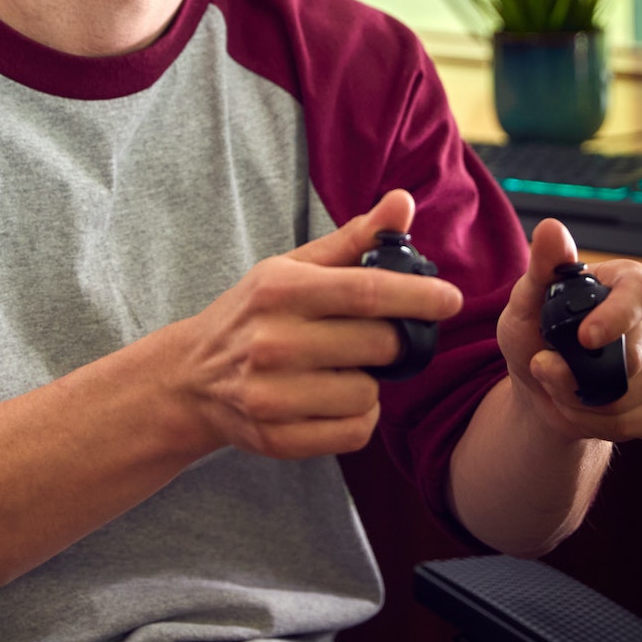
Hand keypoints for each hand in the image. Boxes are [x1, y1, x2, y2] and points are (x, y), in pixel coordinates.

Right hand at [170, 190, 463, 460]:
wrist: (190, 378)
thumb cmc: (253, 314)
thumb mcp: (291, 268)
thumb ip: (354, 239)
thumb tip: (403, 202)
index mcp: (279, 291)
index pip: (365, 292)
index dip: (417, 296)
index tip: (451, 299)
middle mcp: (272, 343)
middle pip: (377, 345)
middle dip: (392, 341)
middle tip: (376, 337)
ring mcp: (270, 395)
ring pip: (368, 395)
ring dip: (371, 383)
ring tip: (344, 370)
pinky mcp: (276, 439)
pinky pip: (353, 433)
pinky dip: (357, 418)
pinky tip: (335, 400)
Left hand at [497, 218, 641, 443]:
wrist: (542, 390)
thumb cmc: (536, 336)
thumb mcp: (526, 302)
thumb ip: (541, 268)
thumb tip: (550, 228)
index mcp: (630, 284)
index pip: (639, 291)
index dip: (617, 316)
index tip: (585, 338)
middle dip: (589, 371)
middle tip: (545, 370)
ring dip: (587, 400)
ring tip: (561, 389)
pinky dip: (603, 425)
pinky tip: (585, 412)